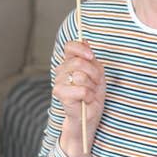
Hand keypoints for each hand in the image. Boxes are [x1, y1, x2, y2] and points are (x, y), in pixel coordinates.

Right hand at [53, 40, 105, 156]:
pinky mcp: (60, 95)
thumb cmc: (93, 93)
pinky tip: (87, 100)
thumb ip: (90, 58)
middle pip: (78, 62)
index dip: (81, 49)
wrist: (89, 115)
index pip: (70, 47)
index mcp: (69, 63)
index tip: (91, 56)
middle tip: (96, 82)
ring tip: (91, 92)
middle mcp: (61, 71)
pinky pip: (82, 90)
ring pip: (81, 76)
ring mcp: (59, 82)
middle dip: (93, 72)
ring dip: (92, 86)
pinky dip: (89, 95)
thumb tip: (85, 41)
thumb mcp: (97, 72)